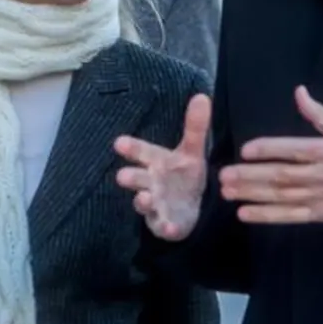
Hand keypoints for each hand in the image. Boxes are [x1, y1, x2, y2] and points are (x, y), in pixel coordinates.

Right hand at [115, 94, 210, 239]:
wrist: (189, 206)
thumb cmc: (184, 174)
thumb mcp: (192, 151)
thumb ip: (196, 126)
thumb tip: (203, 96)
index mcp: (156, 162)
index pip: (141, 151)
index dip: (131, 148)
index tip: (119, 142)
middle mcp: (150, 182)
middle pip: (136, 178)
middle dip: (131, 177)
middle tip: (123, 175)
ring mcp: (154, 204)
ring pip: (144, 202)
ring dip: (143, 201)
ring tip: (144, 198)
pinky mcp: (163, 223)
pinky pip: (162, 226)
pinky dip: (165, 227)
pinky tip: (170, 227)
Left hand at [221, 86, 322, 225]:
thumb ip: (319, 113)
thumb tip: (299, 92)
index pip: (291, 149)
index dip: (268, 149)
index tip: (245, 150)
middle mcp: (318, 174)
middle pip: (280, 176)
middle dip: (250, 176)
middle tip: (224, 175)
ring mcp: (317, 196)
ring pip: (280, 197)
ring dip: (252, 195)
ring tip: (227, 192)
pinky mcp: (317, 214)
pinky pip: (288, 216)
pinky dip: (266, 216)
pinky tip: (245, 214)